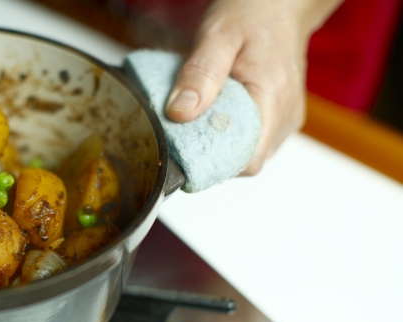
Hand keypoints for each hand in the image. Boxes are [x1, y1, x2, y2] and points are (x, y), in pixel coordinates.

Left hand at [165, 0, 342, 173]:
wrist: (280, 1)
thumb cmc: (252, 12)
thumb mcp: (216, 35)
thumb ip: (199, 75)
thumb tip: (178, 113)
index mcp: (273, 98)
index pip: (246, 161)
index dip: (214, 162)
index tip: (185, 149)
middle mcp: (286, 115)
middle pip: (245, 161)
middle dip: (213, 152)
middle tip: (188, 128)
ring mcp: (287, 118)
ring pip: (249, 152)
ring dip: (223, 143)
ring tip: (204, 116)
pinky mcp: (283, 116)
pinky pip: (255, 139)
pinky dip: (233, 132)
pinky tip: (220, 112)